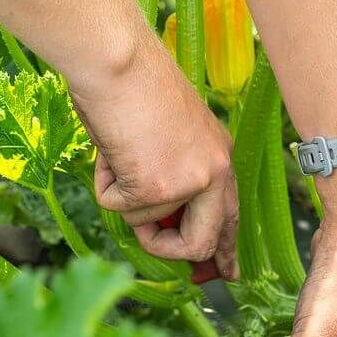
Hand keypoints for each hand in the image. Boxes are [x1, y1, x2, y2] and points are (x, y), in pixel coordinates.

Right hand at [69, 33, 238, 279]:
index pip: (231, 216)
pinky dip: (104, 183)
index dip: (225, 250)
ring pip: (145, 223)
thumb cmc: (135, 87)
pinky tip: (110, 150)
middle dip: (168, 247)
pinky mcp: (154, 189)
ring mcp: (187, 183)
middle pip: (202, 244)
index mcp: (221, 156)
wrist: (119, 62)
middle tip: (147, 238)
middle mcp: (215, 171)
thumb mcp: (173, 138)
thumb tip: (159, 222)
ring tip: (119, 154)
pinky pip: (117, 207)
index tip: (224, 274)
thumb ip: (176, 177)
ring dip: (121, 196)